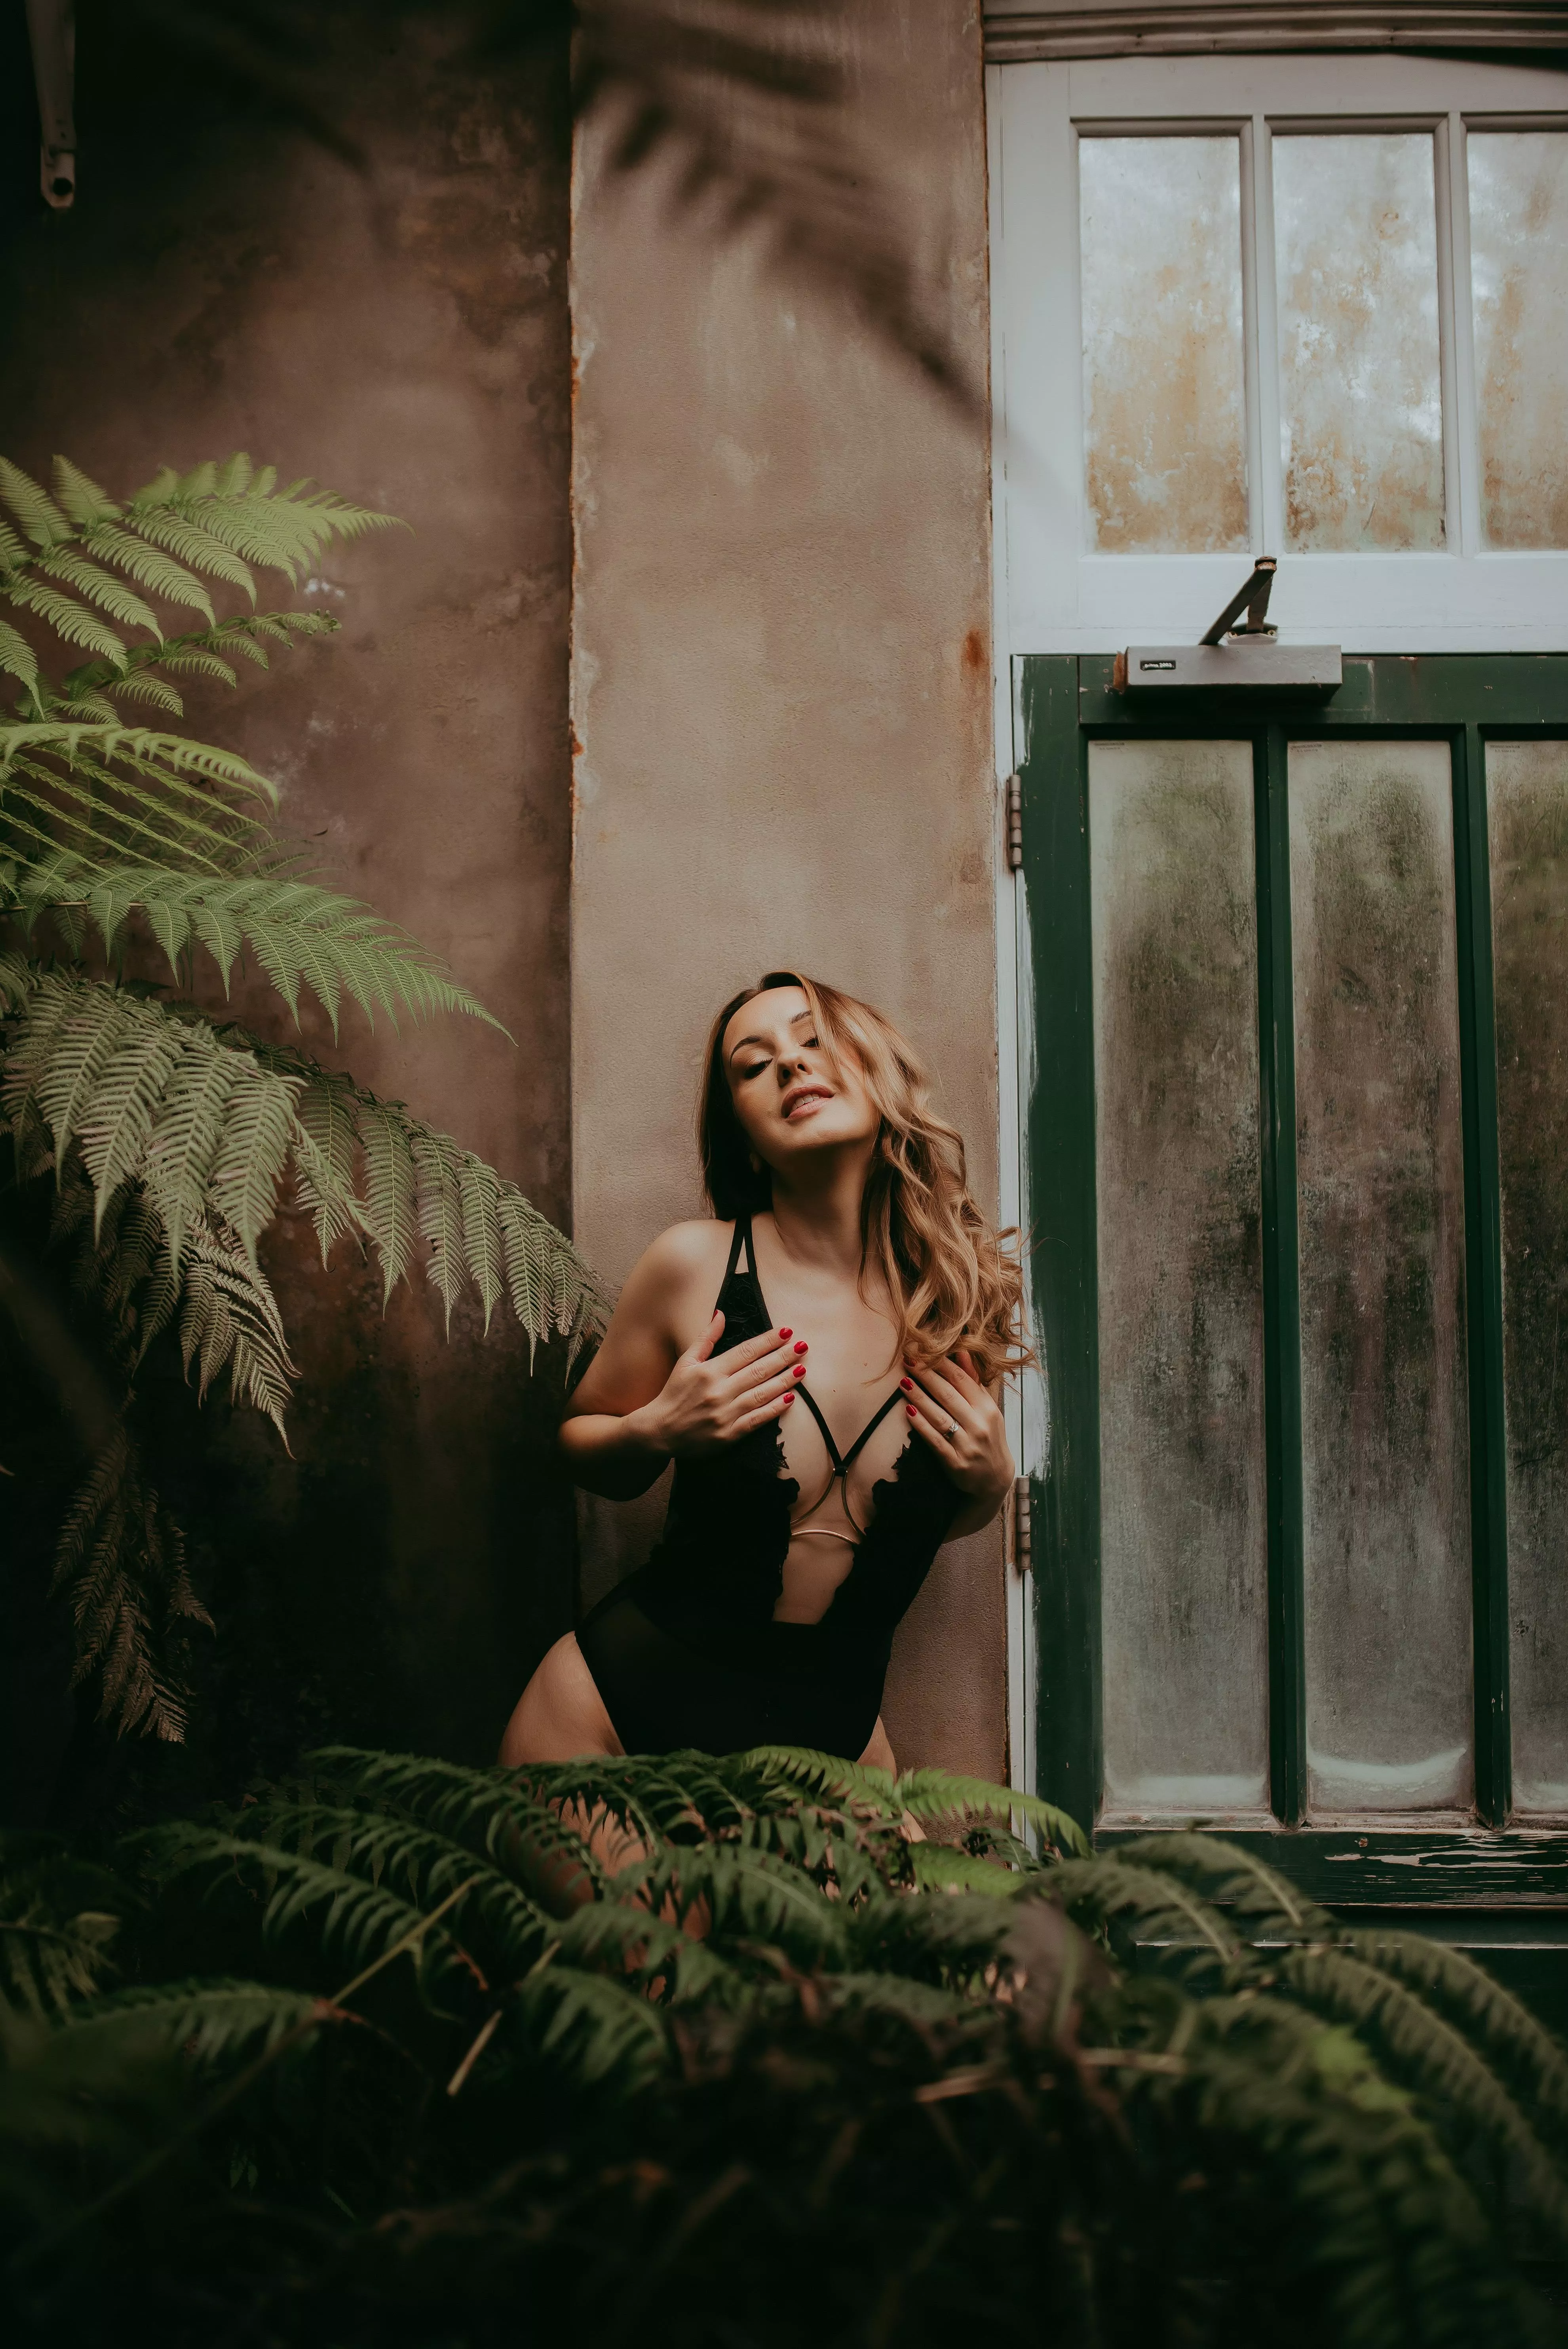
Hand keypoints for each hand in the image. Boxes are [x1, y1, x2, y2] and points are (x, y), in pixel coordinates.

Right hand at [636, 1311, 805, 1459]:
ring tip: (802, 1368)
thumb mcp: (685, 1362)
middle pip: (759, 1370)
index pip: (746, 1351)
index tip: (787, 1331)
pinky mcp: (730, 1434)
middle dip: (783, 1357)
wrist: (659, 1432)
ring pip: (762, 1393)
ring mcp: (726, 1414)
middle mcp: (719, 1391)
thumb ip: (705, 1338)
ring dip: (785, 1380)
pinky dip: (775, 1409)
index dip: (768, 1341)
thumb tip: (721, 1314)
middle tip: (803, 1346)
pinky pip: (757, 1419)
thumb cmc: (673, 1394)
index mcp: (709, 1371)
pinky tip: (790, 1398)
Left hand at [899, 1348, 1012, 1503]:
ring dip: (919, 1397)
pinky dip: (921, 1425)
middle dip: (926, 1375)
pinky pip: (934, 1441)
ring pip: (939, 1416)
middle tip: (908, 1359)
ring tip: (903, 1381)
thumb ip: (973, 1382)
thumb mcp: (988, 1410)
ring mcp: (967, 1446)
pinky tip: (908, 1411)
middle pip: (948, 1395)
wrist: (995, 1479)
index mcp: (988, 1409)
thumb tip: (961, 1353)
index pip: (962, 1381)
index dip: (941, 1364)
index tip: (923, 1350)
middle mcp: (979, 1426)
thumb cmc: (989, 1437)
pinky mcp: (955, 1463)